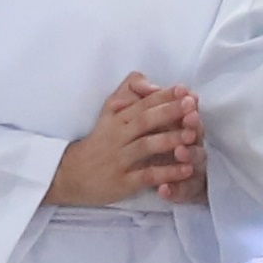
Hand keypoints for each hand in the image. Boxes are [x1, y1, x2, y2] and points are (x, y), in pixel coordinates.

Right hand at [49, 74, 206, 207]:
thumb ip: (127, 95)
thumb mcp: (108, 115)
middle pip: (145, 120)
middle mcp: (118, 136)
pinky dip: (167, 172)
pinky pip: (147, 175)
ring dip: (170, 140)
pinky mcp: (123, 181)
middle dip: (169, 111)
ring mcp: (120, 159)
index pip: (142, 103)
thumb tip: (146, 80)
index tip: (185, 90)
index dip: (163, 96)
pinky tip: (186, 169)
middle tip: (192, 105)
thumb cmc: (98, 143)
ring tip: (192, 136)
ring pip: (146, 146)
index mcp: (117, 118)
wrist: (70, 175)